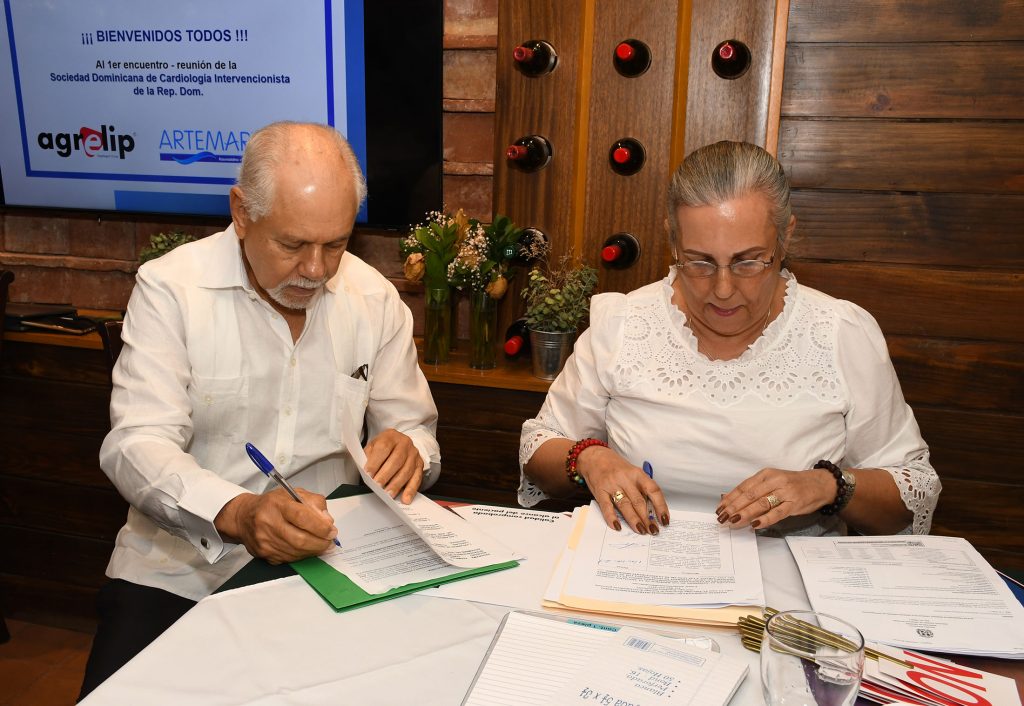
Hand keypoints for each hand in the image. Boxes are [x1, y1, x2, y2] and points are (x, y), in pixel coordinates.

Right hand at [215, 488, 337, 563]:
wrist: (243, 517)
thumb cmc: (272, 504)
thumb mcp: (293, 494)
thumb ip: (314, 503)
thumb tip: (327, 521)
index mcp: (277, 504)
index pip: (302, 517)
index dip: (320, 527)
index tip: (332, 531)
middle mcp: (268, 523)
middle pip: (300, 539)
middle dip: (320, 543)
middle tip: (330, 541)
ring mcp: (265, 541)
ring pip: (296, 551)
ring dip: (313, 550)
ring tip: (322, 545)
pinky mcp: (264, 554)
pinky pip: (289, 558)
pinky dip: (302, 555)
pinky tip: (307, 549)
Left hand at [364, 428, 423, 503]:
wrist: (398, 444)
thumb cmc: (383, 448)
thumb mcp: (372, 447)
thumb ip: (368, 457)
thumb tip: (367, 472)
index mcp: (390, 436)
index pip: (383, 448)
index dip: (375, 462)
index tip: (368, 474)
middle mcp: (405, 443)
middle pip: (396, 460)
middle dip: (386, 475)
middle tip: (378, 486)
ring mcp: (414, 454)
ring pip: (407, 470)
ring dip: (397, 484)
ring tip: (388, 494)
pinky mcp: (420, 464)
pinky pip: (417, 478)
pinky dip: (411, 490)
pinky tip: (405, 498)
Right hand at [578, 446, 668, 534]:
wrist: (595, 457)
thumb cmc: (617, 467)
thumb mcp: (633, 473)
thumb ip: (641, 488)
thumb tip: (652, 511)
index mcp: (637, 474)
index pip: (653, 490)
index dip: (661, 506)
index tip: (665, 519)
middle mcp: (625, 479)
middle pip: (639, 501)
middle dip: (647, 518)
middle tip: (653, 531)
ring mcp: (612, 485)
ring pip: (625, 505)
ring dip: (634, 520)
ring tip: (641, 531)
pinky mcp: (600, 491)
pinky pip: (606, 506)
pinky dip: (612, 517)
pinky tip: (618, 526)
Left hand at [716, 467, 835, 529]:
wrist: (820, 484)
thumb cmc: (793, 484)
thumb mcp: (772, 482)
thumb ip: (753, 490)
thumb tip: (729, 498)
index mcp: (766, 474)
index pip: (744, 487)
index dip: (730, 498)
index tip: (720, 508)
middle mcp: (774, 481)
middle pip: (750, 495)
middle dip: (734, 507)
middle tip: (723, 517)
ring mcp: (785, 492)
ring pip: (761, 503)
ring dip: (745, 514)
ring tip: (734, 521)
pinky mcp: (794, 504)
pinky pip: (777, 513)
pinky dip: (765, 519)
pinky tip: (754, 525)